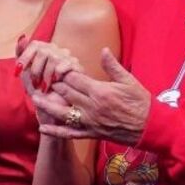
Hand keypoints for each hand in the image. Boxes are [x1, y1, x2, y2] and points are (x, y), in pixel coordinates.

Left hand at [17, 38, 82, 94]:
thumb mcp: (25, 72)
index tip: (18, 71)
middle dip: (36, 70)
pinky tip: (55, 83)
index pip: (35, 45)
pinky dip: (57, 75)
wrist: (51, 103)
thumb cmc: (38, 87)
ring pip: (54, 58)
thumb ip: (21, 54)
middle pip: (43, 51)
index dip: (25, 57)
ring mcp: (67, 57)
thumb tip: (22, 37)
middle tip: (34, 83)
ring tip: (44, 87)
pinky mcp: (76, 66)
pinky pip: (65, 65)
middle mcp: (56, 50)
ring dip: (46, 75)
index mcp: (43, 49)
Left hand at [33, 48, 149, 142]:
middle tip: (40, 78)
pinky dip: (55, 131)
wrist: (149, 127)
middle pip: (66, 93)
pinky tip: (43, 128)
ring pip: (62, 113)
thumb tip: (103, 50)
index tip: (53, 65)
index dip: (62, 71)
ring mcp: (90, 122)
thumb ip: (113, 66)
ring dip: (47, 106)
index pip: (75, 78)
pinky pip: (70, 133)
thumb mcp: (129, 80)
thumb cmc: (141, 103)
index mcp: (100, 91)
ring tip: (34, 99)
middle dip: (52, 85)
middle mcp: (91, 107)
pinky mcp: (91, 134)